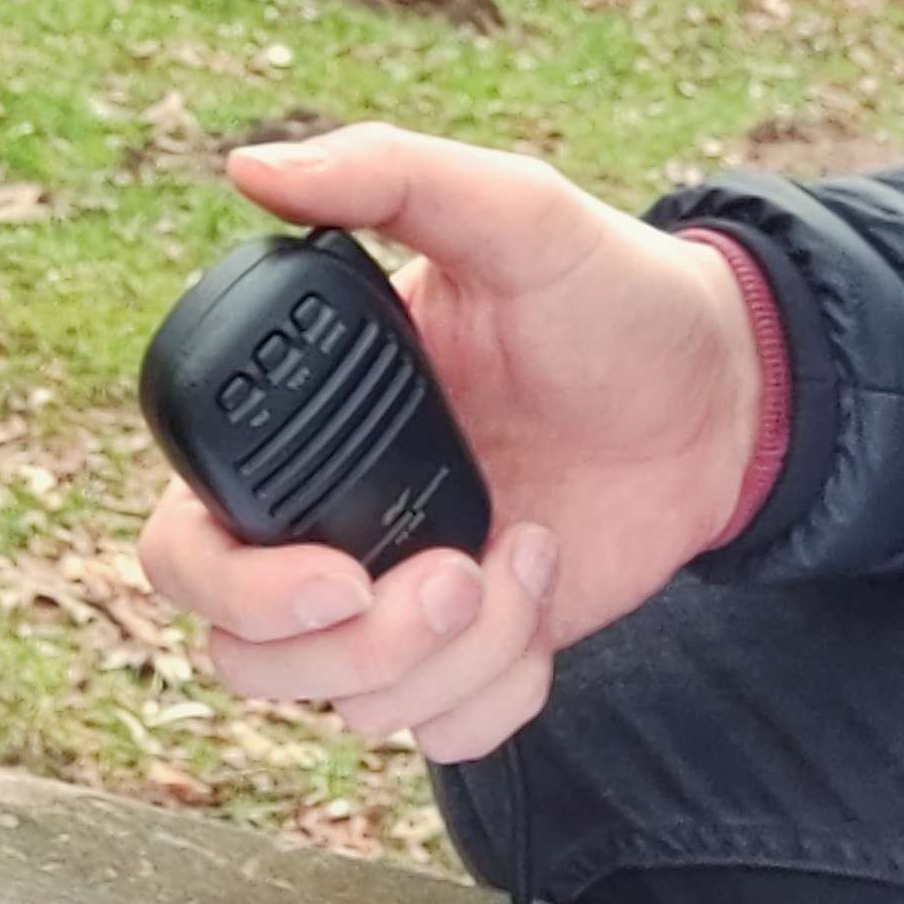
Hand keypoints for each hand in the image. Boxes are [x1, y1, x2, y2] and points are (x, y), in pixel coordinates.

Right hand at [135, 122, 760, 762]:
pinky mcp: (469, 654)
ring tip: (528, 560)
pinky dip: (495, 694)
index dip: (237, 584)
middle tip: (449, 582)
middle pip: (241, 653)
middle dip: (346, 648)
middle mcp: (325, 520)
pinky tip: (540, 593)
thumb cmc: (609, 293)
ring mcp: (394, 595)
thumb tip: (251, 167)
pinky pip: (436, 736)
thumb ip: (387, 174)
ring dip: (446, 659)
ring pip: (343, 707)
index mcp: (299, 428)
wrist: (721, 399)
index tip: (336, 576)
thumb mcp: (511, 212)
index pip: (182, 541)